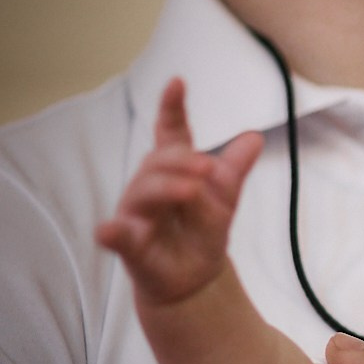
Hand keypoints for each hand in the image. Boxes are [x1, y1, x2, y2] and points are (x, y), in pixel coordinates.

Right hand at [95, 77, 263, 304]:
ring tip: (192, 191)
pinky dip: (111, 232)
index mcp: (172, 173)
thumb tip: (254, 138)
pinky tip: (109, 231)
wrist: (194, 281)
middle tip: (209, 169)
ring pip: (142, 192)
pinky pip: (116, 236)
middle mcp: (148, 189)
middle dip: (181, 162)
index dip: (172, 110)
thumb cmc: (201, 236)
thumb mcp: (224, 201)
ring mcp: (135, 216)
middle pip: (157, 163)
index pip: (170, 136)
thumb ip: (233, 171)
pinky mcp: (129, 245)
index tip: (177, 82)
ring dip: (165, 188)